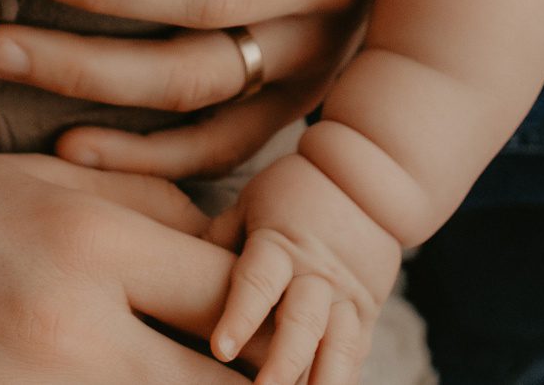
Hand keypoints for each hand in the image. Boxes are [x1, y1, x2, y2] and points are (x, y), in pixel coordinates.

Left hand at [208, 153, 400, 384]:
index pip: (258, 283)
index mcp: (281, 245)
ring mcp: (346, 296)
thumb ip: (219, 240)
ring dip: (324, 381)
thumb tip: (177, 270)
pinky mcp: (367, 312)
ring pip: (340, 344)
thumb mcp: (250, 203)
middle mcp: (316, 274)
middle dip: (283, 363)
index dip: (240, 317)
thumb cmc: (293, 190)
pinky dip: (342, 376)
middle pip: (303, 324)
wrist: (366, 180)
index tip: (221, 349)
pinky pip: (356, 351)